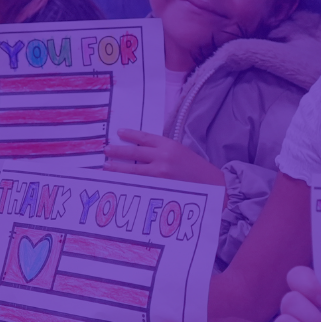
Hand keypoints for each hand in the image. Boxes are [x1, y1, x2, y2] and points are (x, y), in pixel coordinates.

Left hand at [105, 129, 224, 186]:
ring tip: (106, 166)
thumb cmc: (198, 170)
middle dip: (118, 152)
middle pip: (134, 153)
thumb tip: (142, 151)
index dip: (130, 135)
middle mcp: (163, 158)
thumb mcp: (181, 152)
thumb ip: (163, 151)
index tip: (119, 133)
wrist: (214, 186)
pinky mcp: (159, 188)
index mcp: (169, 145)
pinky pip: (138, 184)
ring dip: (118, 168)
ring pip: (132, 170)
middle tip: (106, 150)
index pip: (144, 138)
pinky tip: (118, 181)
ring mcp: (160, 174)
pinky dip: (127, 182)